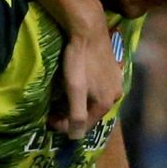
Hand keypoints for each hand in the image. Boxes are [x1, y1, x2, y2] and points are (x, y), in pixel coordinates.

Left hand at [52, 23, 122, 139]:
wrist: (88, 29)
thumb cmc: (78, 60)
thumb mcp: (75, 90)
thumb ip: (77, 115)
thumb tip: (76, 138)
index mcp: (106, 103)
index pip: (85, 125)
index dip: (66, 126)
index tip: (50, 120)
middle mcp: (116, 95)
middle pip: (90, 113)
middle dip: (72, 115)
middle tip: (54, 111)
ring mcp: (116, 82)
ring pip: (94, 101)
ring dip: (78, 104)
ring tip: (62, 99)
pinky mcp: (113, 70)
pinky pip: (98, 89)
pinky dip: (86, 93)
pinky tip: (76, 86)